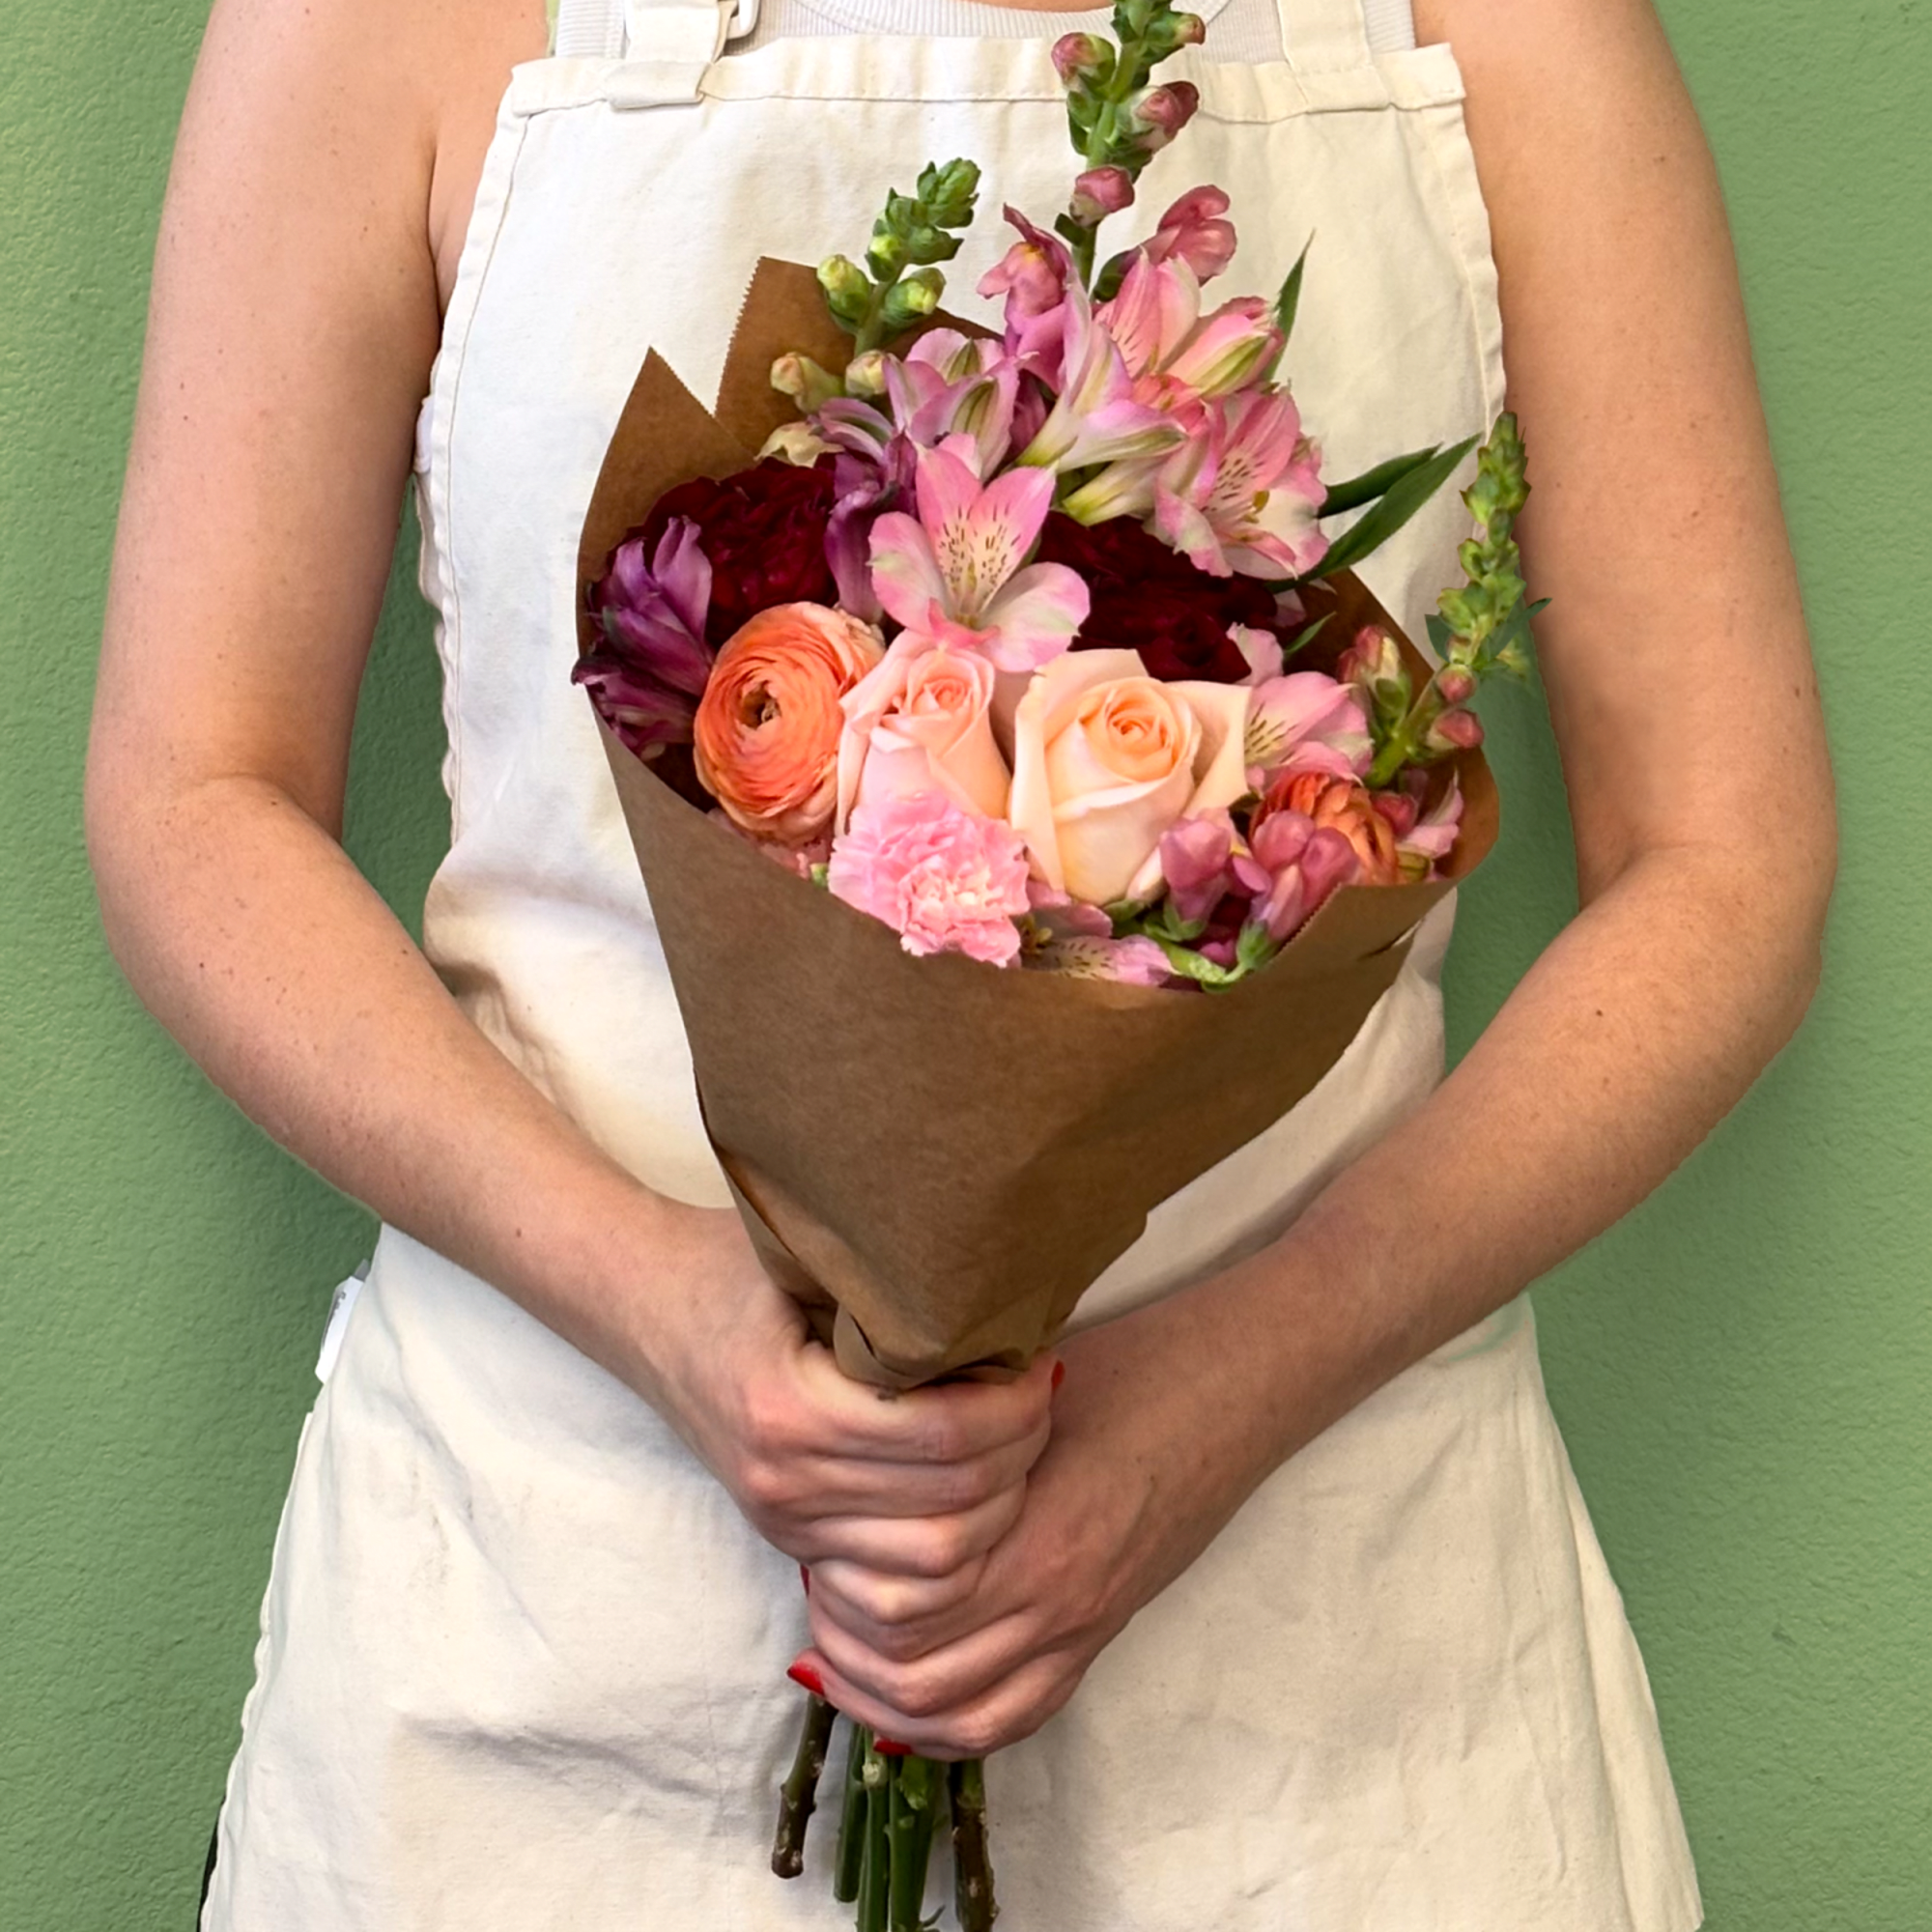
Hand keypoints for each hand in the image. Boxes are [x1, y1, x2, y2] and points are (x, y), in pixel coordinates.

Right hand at [642, 1204, 1057, 1579]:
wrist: (642, 1306)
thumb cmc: (735, 1264)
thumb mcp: (808, 1256)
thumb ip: (893, 1285)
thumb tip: (1011, 1287)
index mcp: (790, 1409)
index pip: (944, 1436)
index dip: (1016, 1405)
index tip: (1041, 1360)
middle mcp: (787, 1482)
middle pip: (953, 1508)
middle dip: (1022, 1453)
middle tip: (1044, 1395)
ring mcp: (787, 1522)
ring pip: (935, 1562)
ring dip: (999, 1507)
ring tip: (1018, 1440)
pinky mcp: (793, 1541)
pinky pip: (898, 1580)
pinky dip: (956, 1544)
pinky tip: (979, 1486)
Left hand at [791, 1280, 1285, 1757]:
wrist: (1229, 1386)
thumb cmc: (1124, 1369)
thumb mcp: (1018, 1388)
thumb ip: (944, 1441)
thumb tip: (849, 1458)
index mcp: (1033, 1535)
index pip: (902, 1611)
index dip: (840, 1587)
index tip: (811, 1543)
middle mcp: (1057, 1602)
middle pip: (919, 1675)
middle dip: (848, 1649)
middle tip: (811, 1596)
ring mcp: (1083, 1627)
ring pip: (960, 1715)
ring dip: (885, 1699)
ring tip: (837, 1653)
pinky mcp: (1100, 1633)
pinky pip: (1013, 1716)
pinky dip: (946, 1724)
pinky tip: (899, 1698)